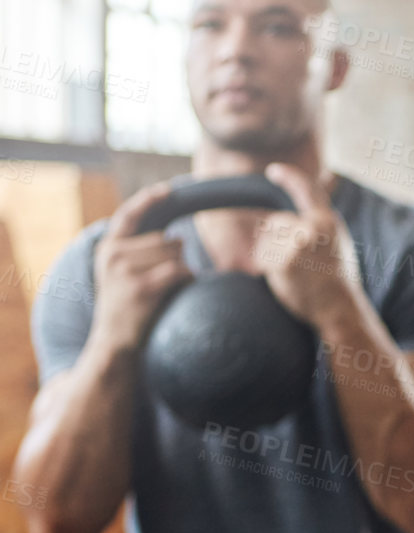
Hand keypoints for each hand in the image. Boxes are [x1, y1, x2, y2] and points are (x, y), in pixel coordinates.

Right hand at [90, 183, 192, 354]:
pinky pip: (179, 272)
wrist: (114, 342)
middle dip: (176, 257)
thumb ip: (140, 253)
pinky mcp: (141, 287)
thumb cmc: (128, 306)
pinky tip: (177, 292)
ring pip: (175, 255)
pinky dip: (187, 280)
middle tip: (162, 282)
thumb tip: (178, 238)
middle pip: (166, 240)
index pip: (129, 215)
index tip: (167, 189)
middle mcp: (112, 255)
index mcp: (108, 248)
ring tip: (163, 290)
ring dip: (182, 270)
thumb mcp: (122, 274)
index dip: (148, 200)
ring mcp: (125, 271)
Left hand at [256, 165, 362, 328]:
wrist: (338, 307)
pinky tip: (287, 278)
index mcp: (328, 221)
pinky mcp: (282, 261)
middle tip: (300, 262)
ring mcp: (297, 244)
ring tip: (296, 271)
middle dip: (279, 239)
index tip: (274, 171)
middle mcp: (313, 227)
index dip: (289, 177)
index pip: (307, 189)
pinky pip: (262, 257)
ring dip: (272, 254)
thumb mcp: (336, 239)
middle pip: (276, 221)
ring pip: (267, 239)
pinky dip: (268, 269)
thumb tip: (323, 182)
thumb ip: (322, 217)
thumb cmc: (336, 276)